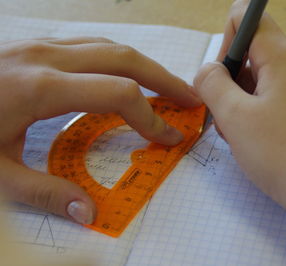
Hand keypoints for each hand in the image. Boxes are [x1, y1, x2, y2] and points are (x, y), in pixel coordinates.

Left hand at [0, 37, 200, 224]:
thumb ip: (46, 192)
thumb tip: (89, 213)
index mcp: (40, 88)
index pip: (118, 95)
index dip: (151, 117)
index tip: (168, 138)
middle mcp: (48, 57)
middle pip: (126, 59)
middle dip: (164, 80)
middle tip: (190, 100)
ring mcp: (43, 45)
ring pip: (112, 47)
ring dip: (146, 67)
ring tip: (168, 88)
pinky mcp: (39, 46)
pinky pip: (93, 47)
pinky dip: (122, 62)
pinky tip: (128, 78)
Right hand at [194, 1, 285, 264]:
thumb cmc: (282, 153)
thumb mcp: (234, 117)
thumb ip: (211, 83)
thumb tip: (209, 70)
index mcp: (284, 57)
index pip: (247, 19)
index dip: (226, 42)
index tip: (222, 79)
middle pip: (256, 56)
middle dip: (233, 83)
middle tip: (227, 120)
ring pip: (270, 82)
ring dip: (247, 103)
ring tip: (245, 139)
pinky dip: (268, 114)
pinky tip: (265, 144)